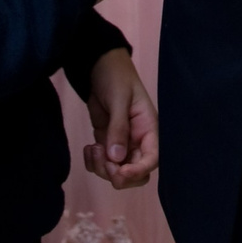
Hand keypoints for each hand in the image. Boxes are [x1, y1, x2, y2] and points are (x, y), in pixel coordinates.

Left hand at [81, 47, 158, 188]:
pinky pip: (102, 164)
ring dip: (102, 168)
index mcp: (148, 128)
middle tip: (103, 161)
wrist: (99, 67)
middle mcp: (138, 141)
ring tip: (92, 148)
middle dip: (119, 175)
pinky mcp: (107, 144)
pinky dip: (93, 163)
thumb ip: (118, 128)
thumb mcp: (119, 99)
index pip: (152, 158)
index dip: (138, 171)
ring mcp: (122, 144)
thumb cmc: (116, 77)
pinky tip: (88, 148)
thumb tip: (117, 158)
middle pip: (136, 173)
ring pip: (117, 172)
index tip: (120, 172)